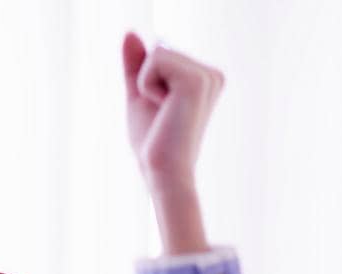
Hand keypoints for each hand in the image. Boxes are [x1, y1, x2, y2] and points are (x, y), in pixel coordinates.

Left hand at [121, 32, 225, 191]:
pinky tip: (164, 108)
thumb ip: (137, 65)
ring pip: (158, 52)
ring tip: (165, 112)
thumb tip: (130, 34)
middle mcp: (211, 75)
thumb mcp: (140, 95)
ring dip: (147, 84)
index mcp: (205, 79)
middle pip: (160, 48)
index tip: (162, 111)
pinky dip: (148, 85)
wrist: (164, 172)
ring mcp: (208, 76)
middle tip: (162, 114)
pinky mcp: (197, 80)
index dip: (147, 80)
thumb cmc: (154, 142)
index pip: (161, 53)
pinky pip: (156, 59)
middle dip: (147, 80)